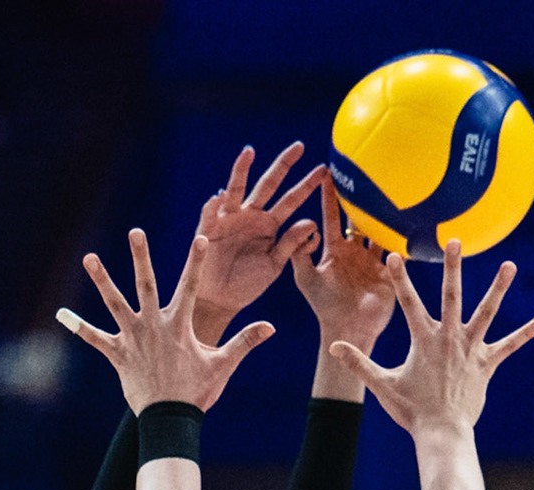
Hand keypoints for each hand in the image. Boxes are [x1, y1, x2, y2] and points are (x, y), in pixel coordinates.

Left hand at [59, 229, 271, 412]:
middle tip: (136, 230)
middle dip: (142, 256)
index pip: (191, 287)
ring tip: (89, 257)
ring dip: (102, 280)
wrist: (169, 419)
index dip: (197, 262)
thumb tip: (271, 326)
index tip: (200, 238)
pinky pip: (94, 339)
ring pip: (115, 303)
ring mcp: (133, 338)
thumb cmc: (196, 391)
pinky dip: (78, 327)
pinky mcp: (117, 354)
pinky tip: (60, 314)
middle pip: (147, 284)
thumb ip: (245, 342)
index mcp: (179, 325)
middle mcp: (153, 325)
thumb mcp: (223, 364)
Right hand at [190, 143, 326, 343]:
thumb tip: (312, 222)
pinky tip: (220, 196)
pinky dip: (214, 205)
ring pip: (237, 189)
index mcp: (270, 224)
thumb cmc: (248, 282)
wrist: (222, 300)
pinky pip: (210, 214)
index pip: (291, 200)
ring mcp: (230, 219)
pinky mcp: (209, 229)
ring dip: (241, 170)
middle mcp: (251, 215)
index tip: (324, 170)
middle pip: (269, 185)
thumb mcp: (275, 264)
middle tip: (299, 146)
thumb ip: (292, 244)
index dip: (306, 186)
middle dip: (283, 166)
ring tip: (249, 152)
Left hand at [293, 180, 395, 355]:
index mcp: (334, 249)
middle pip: (360, 218)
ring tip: (398, 191)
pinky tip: (418, 224)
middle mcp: (355, 251)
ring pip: (382, 231)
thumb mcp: (305, 278)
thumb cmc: (322, 306)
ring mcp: (374, 261)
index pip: (332, 216)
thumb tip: (307, 227)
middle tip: (370, 170)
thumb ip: (300, 253)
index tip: (329, 171)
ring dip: (389, 215)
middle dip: (364, 198)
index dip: (330, 195)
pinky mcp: (390, 273)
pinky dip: (407, 241)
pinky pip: (400, 253)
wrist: (346, 330)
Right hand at [328, 239, 533, 438]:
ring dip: (498, 288)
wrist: (442, 433)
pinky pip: (509, 346)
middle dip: (453, 267)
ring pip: (487, 312)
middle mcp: (449, 339)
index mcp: (423, 340)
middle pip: (452, 296)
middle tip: (455, 241)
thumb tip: (333, 346)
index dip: (399, 279)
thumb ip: (358, 362)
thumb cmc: (412, 411)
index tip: (393, 255)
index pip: (408, 303)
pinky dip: (525, 334)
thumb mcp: (382, 384)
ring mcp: (471, 350)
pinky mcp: (487, 365)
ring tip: (509, 265)